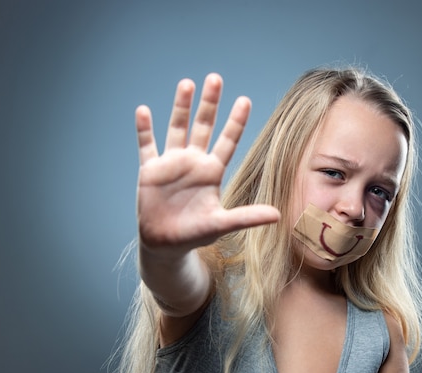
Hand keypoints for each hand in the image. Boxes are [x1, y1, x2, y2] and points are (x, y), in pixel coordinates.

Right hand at [135, 73, 279, 254]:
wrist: (165, 244)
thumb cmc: (195, 233)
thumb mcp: (221, 224)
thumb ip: (246, 217)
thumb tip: (277, 215)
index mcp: (212, 172)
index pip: (227, 141)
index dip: (236, 122)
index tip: (245, 100)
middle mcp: (193, 162)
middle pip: (203, 126)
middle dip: (209, 104)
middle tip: (216, 79)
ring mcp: (171, 164)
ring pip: (177, 128)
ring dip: (181, 107)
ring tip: (187, 84)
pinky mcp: (150, 171)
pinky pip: (147, 145)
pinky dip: (144, 129)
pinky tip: (143, 111)